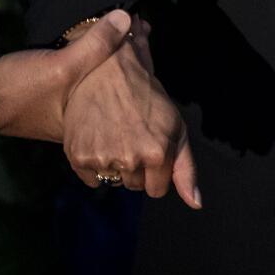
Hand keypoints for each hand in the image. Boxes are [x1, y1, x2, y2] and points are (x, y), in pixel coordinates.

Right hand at [0, 8, 135, 143]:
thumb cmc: (20, 89)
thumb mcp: (61, 65)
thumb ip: (94, 44)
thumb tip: (125, 17)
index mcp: (86, 123)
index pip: (121, 102)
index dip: (138, 76)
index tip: (148, 49)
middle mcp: (77, 122)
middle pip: (111, 93)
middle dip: (126, 68)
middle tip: (142, 38)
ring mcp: (62, 111)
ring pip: (95, 86)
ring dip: (107, 64)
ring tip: (124, 39)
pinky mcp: (49, 98)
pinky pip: (79, 82)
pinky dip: (89, 65)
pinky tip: (93, 48)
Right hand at [62, 25, 200, 206]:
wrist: (108, 71)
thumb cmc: (146, 98)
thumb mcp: (175, 128)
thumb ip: (186, 169)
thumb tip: (195, 203)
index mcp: (157, 154)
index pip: (156, 190)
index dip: (154, 172)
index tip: (149, 150)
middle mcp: (130, 159)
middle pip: (133, 187)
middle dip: (135, 168)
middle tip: (130, 137)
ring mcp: (102, 158)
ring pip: (112, 182)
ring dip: (114, 165)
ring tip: (113, 135)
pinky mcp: (78, 155)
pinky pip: (90, 179)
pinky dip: (94, 163)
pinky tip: (97, 138)